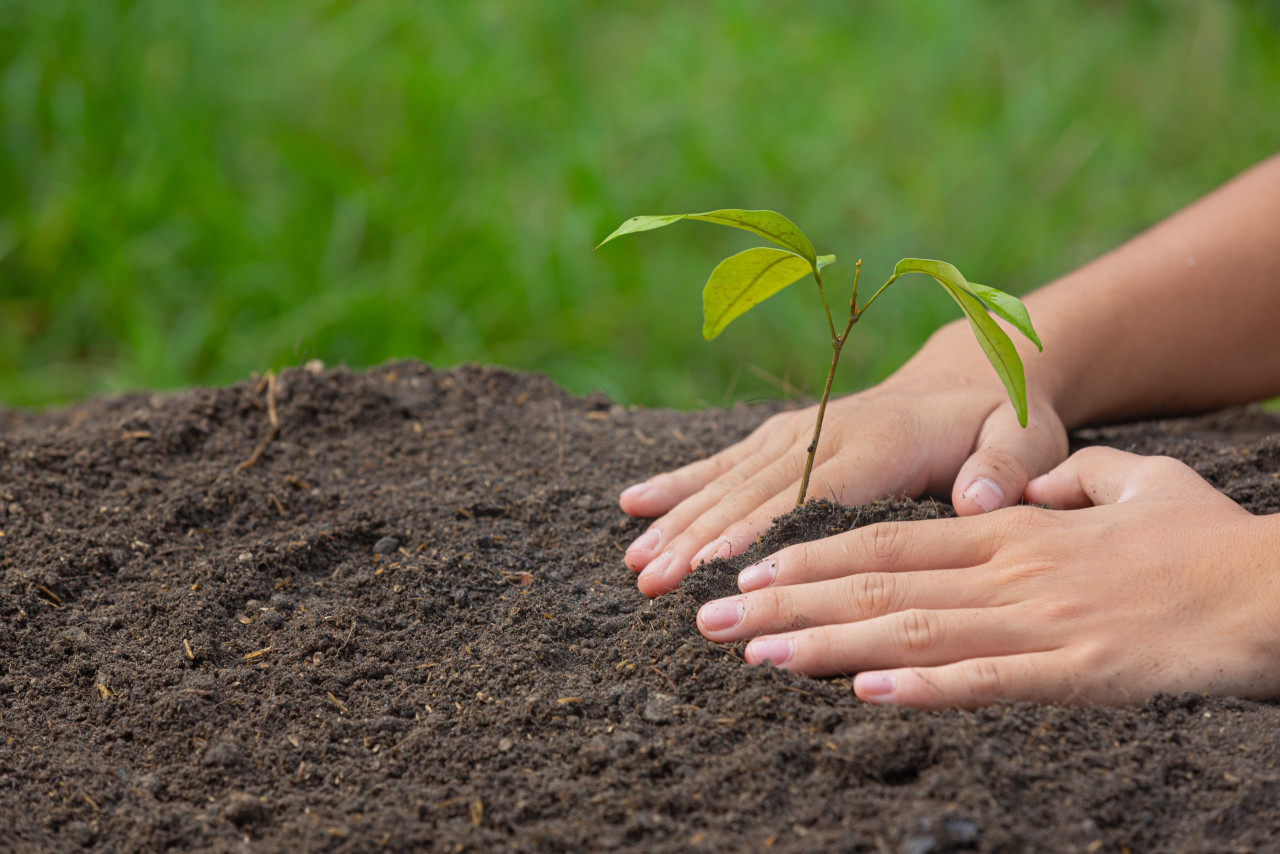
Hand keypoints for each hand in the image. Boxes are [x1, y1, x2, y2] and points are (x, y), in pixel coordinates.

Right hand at [620, 330, 1067, 597]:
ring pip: (729, 480)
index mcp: (882, 443)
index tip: (715, 568)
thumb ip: (1007, 467)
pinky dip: (679, 482)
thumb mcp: (1028, 437)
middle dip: (700, 539)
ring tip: (635, 565)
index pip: (813, 495)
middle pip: (754, 493)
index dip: (762, 531)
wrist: (972, 370)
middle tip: (653, 583)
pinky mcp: (785, 435)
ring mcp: (800, 430)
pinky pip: (725, 460)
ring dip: (679, 520)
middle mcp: (829, 432)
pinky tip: (633, 504)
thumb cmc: (1002, 418)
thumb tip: (978, 499)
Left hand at [694, 447, 1279, 707]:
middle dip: (784, 599)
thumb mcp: (1133, 487)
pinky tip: (864, 693)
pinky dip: (924, 685)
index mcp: (1008, 531)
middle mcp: (1006, 570)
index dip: (809, 553)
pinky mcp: (1077, 668)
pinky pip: (988, 680)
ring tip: (752, 652)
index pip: (885, 541)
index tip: (745, 566)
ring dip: (824, 642)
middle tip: (706, 615)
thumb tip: (1027, 492)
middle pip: (875, 582)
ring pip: (911, 628)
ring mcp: (1037, 619)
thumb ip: (1070, 484)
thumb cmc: (1209, 544)